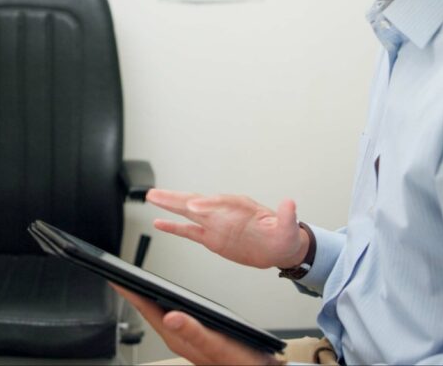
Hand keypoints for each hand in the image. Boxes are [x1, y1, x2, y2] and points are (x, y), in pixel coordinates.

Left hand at [112, 284, 281, 364]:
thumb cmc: (239, 361)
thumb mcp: (217, 344)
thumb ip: (194, 331)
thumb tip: (171, 316)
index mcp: (177, 336)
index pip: (146, 309)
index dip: (129, 292)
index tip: (114, 277)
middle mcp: (177, 336)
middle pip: (147, 309)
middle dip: (132, 291)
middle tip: (116, 273)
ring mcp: (184, 336)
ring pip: (157, 313)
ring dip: (144, 296)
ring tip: (132, 282)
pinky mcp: (193, 336)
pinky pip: (169, 316)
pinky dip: (161, 303)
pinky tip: (162, 298)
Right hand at [147, 189, 305, 269]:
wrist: (280, 248)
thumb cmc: (284, 234)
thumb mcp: (288, 226)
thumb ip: (286, 215)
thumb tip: (289, 204)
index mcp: (238, 207)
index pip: (219, 202)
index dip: (206, 205)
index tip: (194, 207)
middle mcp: (223, 213)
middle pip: (195, 202)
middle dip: (175, 198)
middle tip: (155, 194)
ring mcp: (215, 225)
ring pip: (187, 213)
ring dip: (169, 206)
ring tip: (152, 197)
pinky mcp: (211, 238)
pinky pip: (188, 231)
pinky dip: (174, 227)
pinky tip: (160, 223)